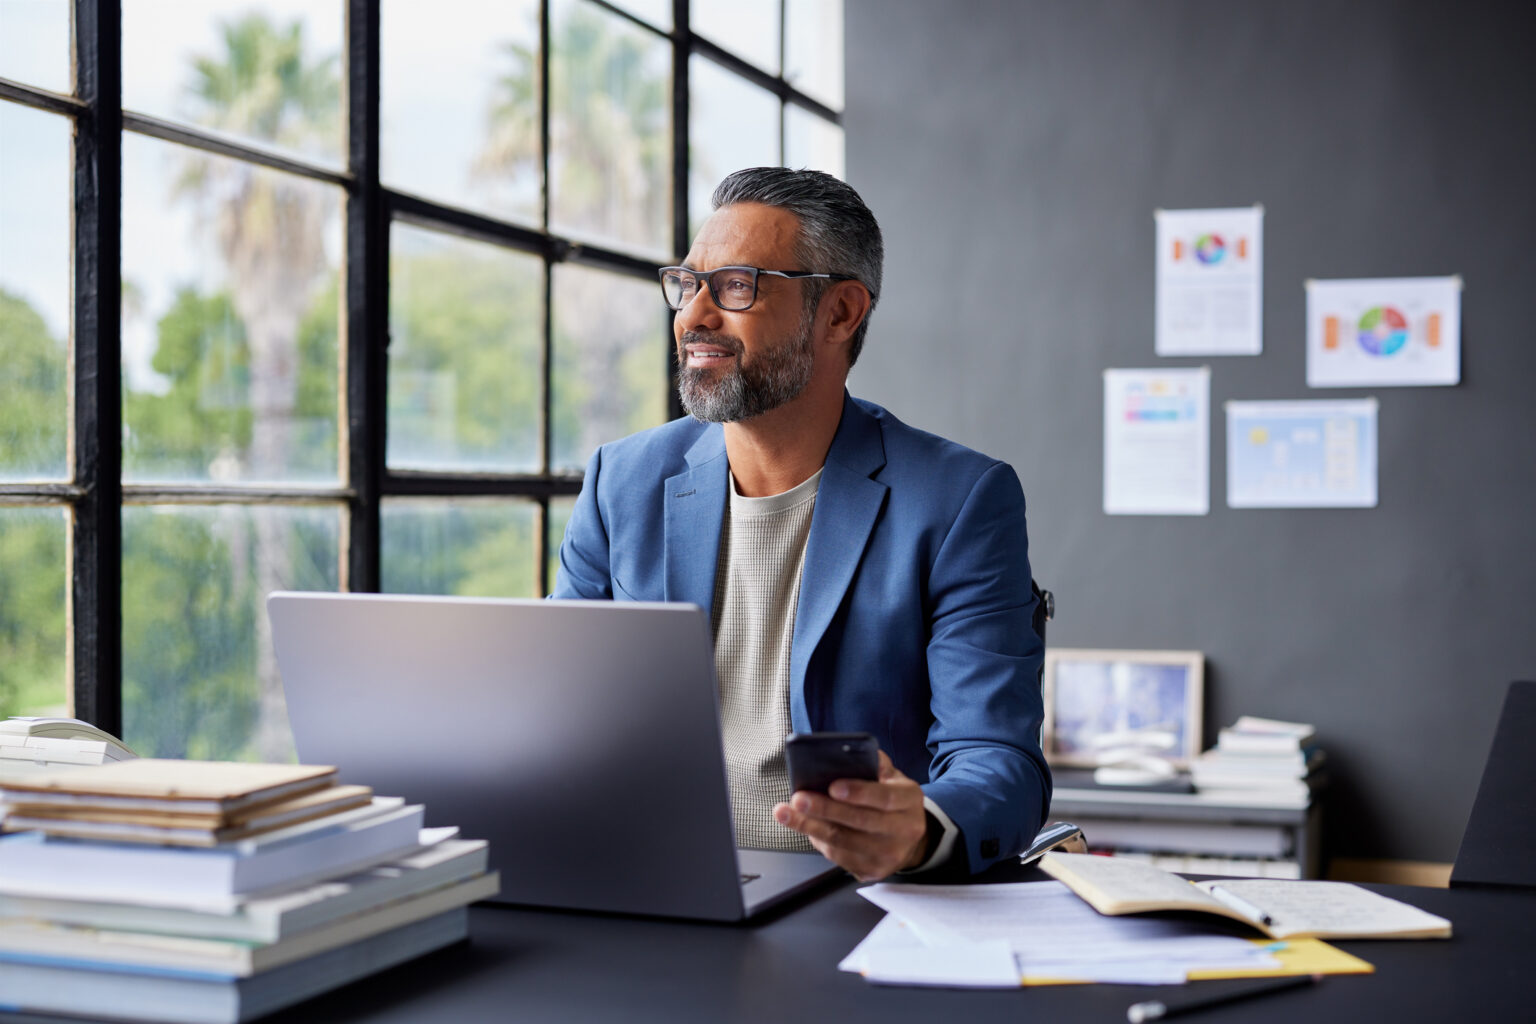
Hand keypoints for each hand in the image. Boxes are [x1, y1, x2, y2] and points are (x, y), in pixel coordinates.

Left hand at [773, 751, 928, 881]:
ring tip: (787, 813)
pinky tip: (804, 827)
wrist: (907, 838)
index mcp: (910, 801)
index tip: (832, 786)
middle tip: (799, 799)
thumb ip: (874, 765)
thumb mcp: (892, 777)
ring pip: (843, 842)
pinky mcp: (872, 871)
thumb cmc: (893, 801)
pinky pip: (838, 856)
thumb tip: (844, 753)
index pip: (885, 797)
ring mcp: (889, 855)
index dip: (858, 792)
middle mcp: (904, 831)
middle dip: (825, 809)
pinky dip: (817, 840)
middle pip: (859, 821)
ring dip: (810, 827)